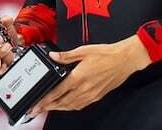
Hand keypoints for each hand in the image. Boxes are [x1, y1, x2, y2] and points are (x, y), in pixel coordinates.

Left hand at [28, 34, 150, 115]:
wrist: (125, 60)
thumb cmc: (106, 54)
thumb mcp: (83, 50)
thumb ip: (66, 56)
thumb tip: (53, 56)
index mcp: (78, 77)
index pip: (57, 92)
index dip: (45, 100)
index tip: (37, 104)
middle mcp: (84, 89)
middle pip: (62, 103)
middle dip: (48, 107)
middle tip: (37, 110)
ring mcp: (91, 94)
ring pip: (71, 106)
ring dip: (58, 108)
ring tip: (49, 108)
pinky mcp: (97, 96)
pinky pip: (80, 105)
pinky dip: (70, 107)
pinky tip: (66, 105)